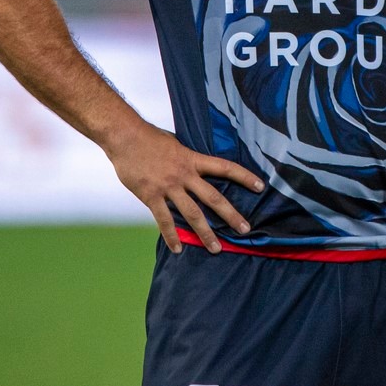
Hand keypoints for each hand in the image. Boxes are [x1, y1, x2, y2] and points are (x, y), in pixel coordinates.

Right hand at [104, 123, 263, 254]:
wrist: (125, 137)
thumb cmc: (149, 137)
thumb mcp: (176, 143)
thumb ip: (188, 158)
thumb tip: (197, 166)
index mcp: (192, 159)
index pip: (225, 167)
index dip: (244, 176)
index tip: (260, 186)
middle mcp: (184, 174)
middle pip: (213, 197)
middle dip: (231, 215)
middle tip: (245, 230)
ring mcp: (168, 186)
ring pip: (192, 214)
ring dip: (205, 233)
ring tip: (216, 249)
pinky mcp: (151, 196)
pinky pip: (164, 220)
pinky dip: (171, 236)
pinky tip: (178, 249)